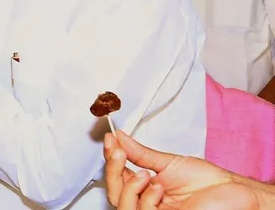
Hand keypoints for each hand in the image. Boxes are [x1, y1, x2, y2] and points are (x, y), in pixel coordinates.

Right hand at [104, 131, 273, 209]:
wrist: (232, 192)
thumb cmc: (208, 181)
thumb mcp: (168, 162)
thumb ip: (141, 154)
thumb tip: (120, 137)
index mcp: (147, 188)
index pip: (118, 176)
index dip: (110, 159)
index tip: (110, 139)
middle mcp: (148, 202)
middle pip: (114, 193)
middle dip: (113, 170)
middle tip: (118, 152)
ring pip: (121, 206)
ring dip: (129, 187)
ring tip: (146, 175)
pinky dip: (145, 199)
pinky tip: (156, 187)